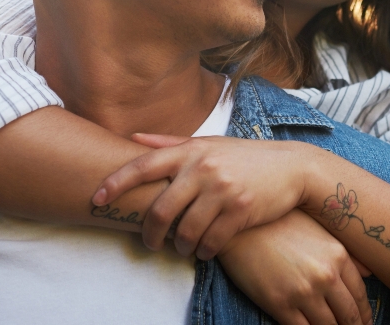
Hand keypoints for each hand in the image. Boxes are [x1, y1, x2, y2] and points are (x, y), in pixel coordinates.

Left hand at [93, 134, 323, 258]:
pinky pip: (210, 242)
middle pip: (160, 210)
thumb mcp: (209, 144)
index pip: (143, 166)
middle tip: (150, 242)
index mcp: (191, 151)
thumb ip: (169, 143)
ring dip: (179, 246)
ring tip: (182, 247)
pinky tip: (204, 249)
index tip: (96, 198)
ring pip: (184, 232)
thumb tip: (132, 139)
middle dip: (149, 233)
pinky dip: (203, 251)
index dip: (116, 183)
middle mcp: (203, 168)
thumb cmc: (244, 157)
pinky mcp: (240, 211)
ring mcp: (222, 190)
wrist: (292, 167)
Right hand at [218, 211, 372, 324]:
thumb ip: (347, 254)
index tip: (364, 322)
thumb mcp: (318, 231)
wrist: (240, 225)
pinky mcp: (280, 304)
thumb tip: (369, 273)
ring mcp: (303, 292)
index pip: (359, 295)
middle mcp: (325, 276)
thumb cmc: (279, 223)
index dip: (363, 314)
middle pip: (348, 315)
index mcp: (338, 255)